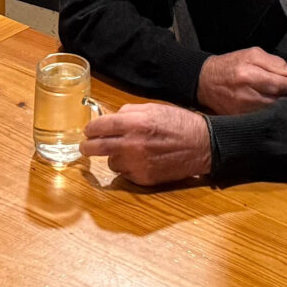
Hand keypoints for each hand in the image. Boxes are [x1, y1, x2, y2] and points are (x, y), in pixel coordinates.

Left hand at [81, 101, 212, 185]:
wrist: (201, 145)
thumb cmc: (178, 123)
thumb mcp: (153, 108)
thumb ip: (129, 112)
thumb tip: (111, 119)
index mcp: (134, 123)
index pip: (100, 127)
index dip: (91, 129)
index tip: (88, 131)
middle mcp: (132, 144)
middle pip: (97, 148)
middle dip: (87, 147)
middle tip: (85, 147)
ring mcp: (137, 163)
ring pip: (111, 163)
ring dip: (114, 157)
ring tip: (128, 152)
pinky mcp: (144, 178)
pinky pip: (126, 174)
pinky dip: (128, 168)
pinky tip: (140, 161)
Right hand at [197, 47, 286, 115]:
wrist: (206, 83)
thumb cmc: (230, 66)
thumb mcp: (251, 54)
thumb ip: (274, 62)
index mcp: (248, 75)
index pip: (280, 84)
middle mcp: (246, 95)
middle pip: (280, 101)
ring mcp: (243, 110)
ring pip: (274, 111)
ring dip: (283, 105)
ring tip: (283, 96)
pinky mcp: (242, 119)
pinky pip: (264, 118)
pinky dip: (272, 112)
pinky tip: (272, 105)